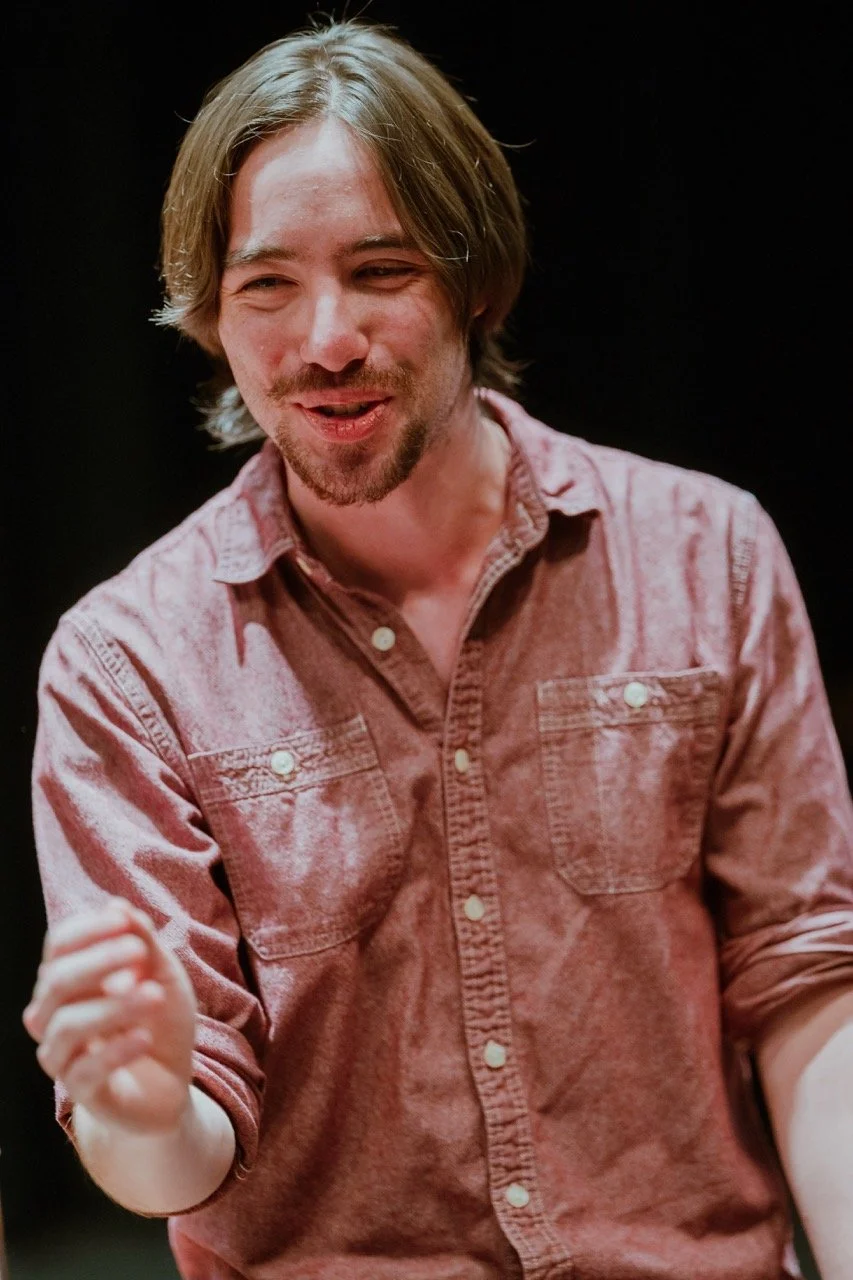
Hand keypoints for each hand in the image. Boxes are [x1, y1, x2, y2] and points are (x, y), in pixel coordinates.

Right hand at [23, 898, 197, 1136]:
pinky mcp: (82, 1093)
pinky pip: (84, 1072)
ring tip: (153, 995)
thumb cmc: (159, 1020)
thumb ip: (143, 944)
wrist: (171, 1083)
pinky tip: (144, 1036)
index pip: (57, 948)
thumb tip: (118, 905)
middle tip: (138, 952)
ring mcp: (64, 1056)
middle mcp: (54, 1016)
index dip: (85, 930)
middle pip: (55, 982)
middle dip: (97, 962)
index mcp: (70, 981)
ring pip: (65, 1026)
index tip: (122, 920)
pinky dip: (115, 1050)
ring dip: (112, 1006)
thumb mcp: (163, 976)